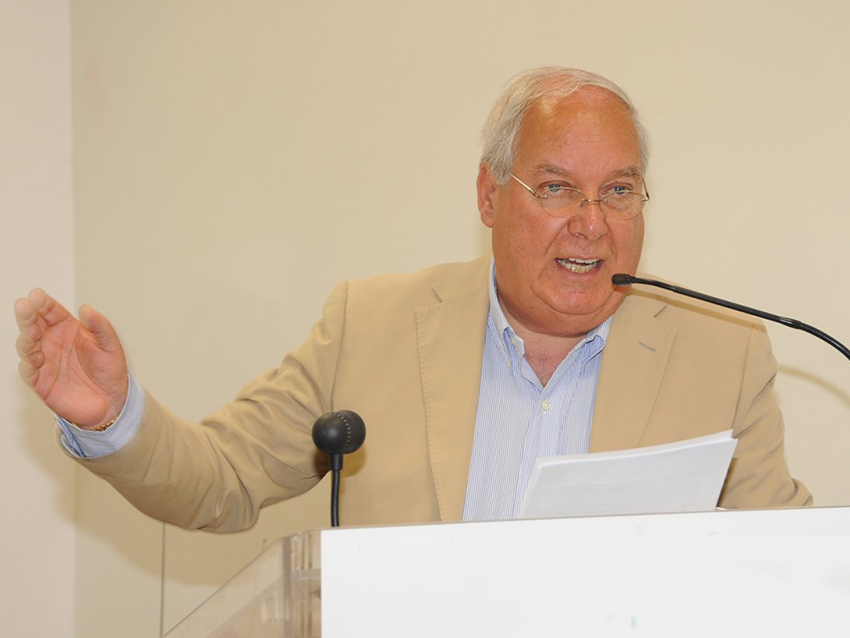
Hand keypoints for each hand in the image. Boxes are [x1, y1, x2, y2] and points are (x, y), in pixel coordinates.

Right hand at [14, 288, 128, 428]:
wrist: (112, 401)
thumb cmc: (109, 371)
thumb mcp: (111, 346)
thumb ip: (100, 327)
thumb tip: (86, 308)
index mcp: (68, 329)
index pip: (51, 312)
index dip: (43, 303)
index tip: (37, 295)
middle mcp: (53, 342)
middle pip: (34, 325)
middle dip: (28, 315)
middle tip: (25, 306)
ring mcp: (45, 361)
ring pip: (27, 346)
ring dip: (26, 337)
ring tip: (31, 331)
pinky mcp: (41, 381)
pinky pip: (29, 371)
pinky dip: (28, 363)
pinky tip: (34, 357)